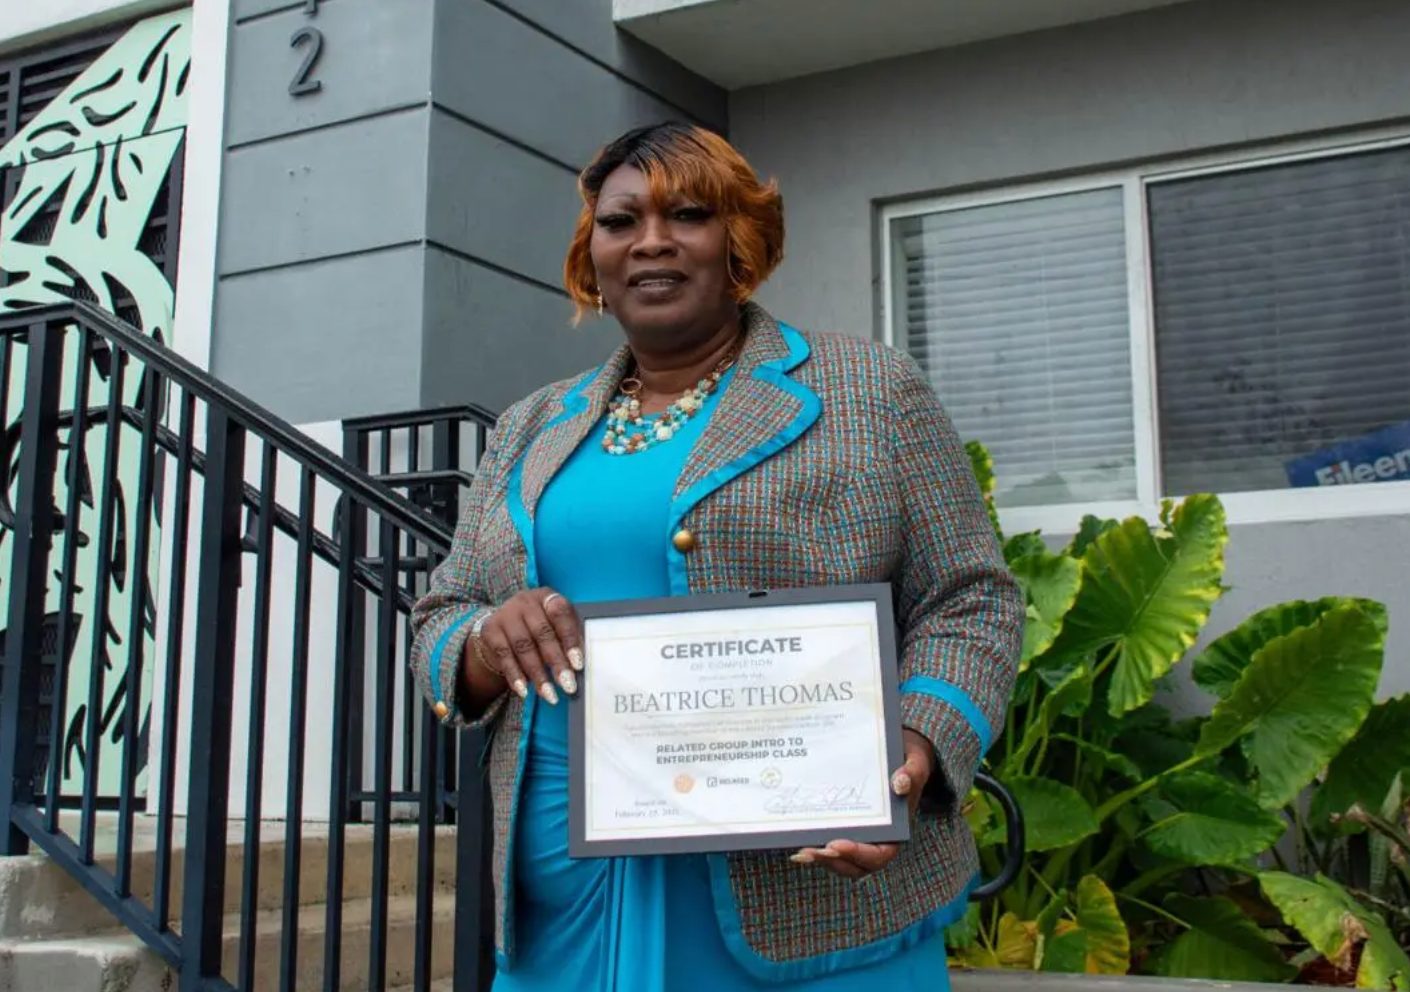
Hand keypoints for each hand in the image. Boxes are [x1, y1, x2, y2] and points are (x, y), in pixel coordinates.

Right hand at [472, 588, 582, 704]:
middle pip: (542, 634)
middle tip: (568, 686)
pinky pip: (504, 656)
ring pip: (523, 647)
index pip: (561, 614)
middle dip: (557, 662)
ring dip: (538, 675)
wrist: (504, 626)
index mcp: (547, 597)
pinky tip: (525, 691)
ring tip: (550, 696)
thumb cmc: (540, 627)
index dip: (570, 639)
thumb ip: (570, 640)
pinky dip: (515, 676)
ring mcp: (506, 614)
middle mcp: (525, 601)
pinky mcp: (490, 630)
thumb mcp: (556, 626)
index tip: (578, 664)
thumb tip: (581, 667)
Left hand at [790, 728, 935, 878]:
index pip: (881, 855)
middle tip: (809, 852)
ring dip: (820, 859)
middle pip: (856, 865)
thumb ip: (912, 772)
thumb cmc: (908, 761)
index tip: (837, 844)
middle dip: (832, 861)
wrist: (899, 755)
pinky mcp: (844, 827)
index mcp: (896, 830)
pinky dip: (815, 846)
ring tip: (800, 852)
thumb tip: (899, 783)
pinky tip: (796, 840)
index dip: (859, 854)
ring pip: (840, 860)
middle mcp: (877, 840)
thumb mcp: (916, 762)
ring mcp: (859, 836)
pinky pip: (830, 845)